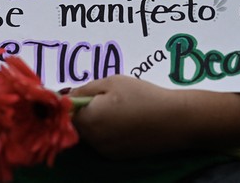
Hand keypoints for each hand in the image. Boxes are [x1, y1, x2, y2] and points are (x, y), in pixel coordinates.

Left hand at [69, 75, 185, 157]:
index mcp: (88, 120)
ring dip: (95, 122)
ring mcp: (105, 151)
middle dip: (83, 112)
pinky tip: (125, 122)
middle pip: (76, 125)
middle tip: (103, 98)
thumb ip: (85, 89)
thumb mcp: (112, 82)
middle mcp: (93, 140)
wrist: (174, 120)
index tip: (81, 94)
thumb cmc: (142, 96)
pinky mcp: (117, 157)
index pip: (65, 113)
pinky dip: (107, 132)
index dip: (69, 103)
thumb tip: (68, 97)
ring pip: (89, 135)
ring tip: (117, 109)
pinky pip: (102, 142)